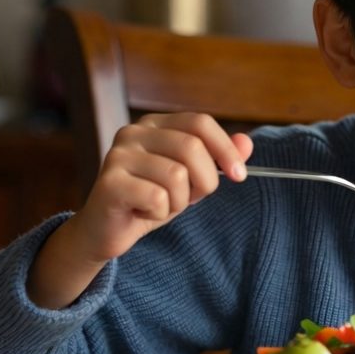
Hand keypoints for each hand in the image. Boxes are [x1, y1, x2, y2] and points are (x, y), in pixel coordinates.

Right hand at [68, 112, 252, 262]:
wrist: (107, 231)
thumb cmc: (150, 200)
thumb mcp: (191, 178)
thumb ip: (218, 158)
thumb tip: (247, 142)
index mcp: (155, 124)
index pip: (200, 122)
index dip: (225, 149)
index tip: (240, 176)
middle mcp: (133, 132)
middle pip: (192, 147)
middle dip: (204, 181)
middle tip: (190, 198)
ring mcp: (117, 155)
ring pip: (177, 176)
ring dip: (179, 201)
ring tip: (160, 204)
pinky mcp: (109, 182)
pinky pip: (157, 198)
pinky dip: (159, 213)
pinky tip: (143, 212)